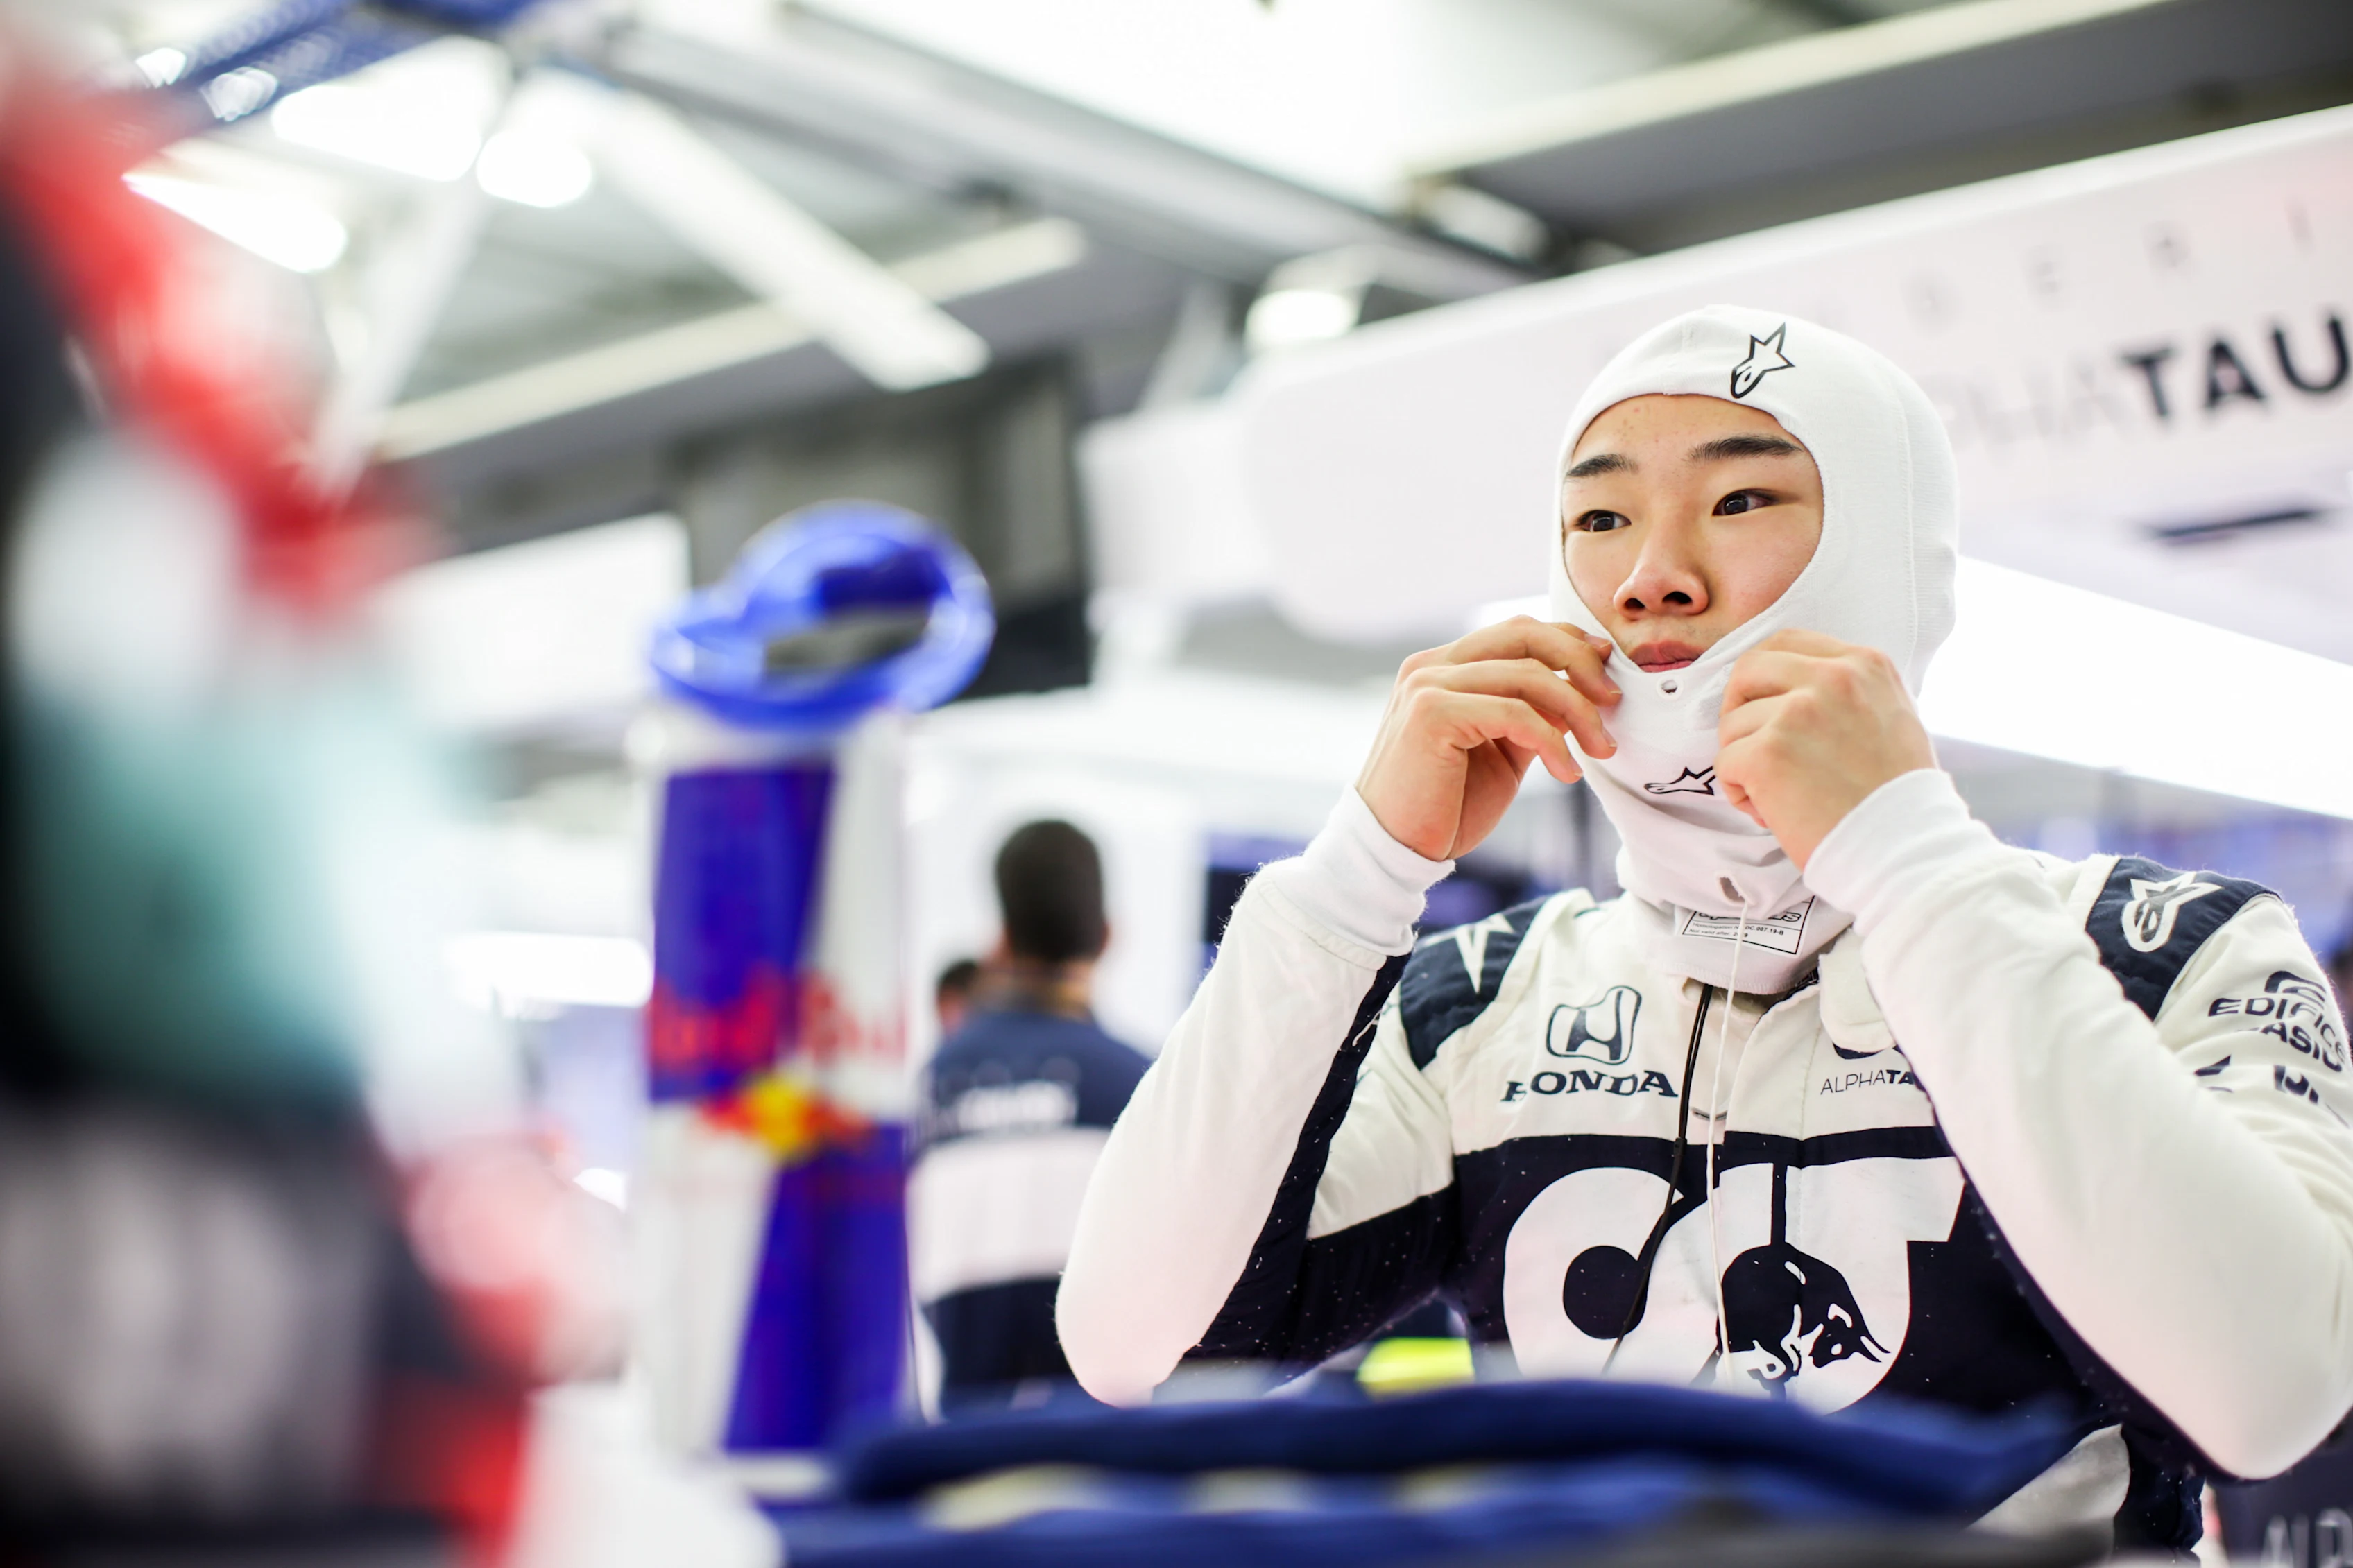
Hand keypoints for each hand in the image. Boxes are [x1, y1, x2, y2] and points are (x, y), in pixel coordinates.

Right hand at [1356, 617, 1619, 861]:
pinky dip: (1551, 741)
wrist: (1392, 851)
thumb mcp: (1500, 752)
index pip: (1517, 631)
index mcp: (1443, 668)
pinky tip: (1566, 772)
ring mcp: (1427, 685)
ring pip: (1527, 674)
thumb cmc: (1444, 808)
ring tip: (1600, 750)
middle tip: (1613, 702)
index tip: (1605, 675)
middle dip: (1581, 663)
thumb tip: (1583, 691)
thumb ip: (1530, 716)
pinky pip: (1514, 712)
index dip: (1569, 644)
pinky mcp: (1431, 714)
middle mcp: (1431, 666)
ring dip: (1578, 711)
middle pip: (1524, 634)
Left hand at [1716, 629, 1936, 869]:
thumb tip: (1794, 691)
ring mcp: (1798, 712)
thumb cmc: (1897, 796)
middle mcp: (1832, 677)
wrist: (1905, 848)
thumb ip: (1847, 694)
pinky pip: (1725, 762)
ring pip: (1733, 723)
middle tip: (1752, 745)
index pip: (1789, 643)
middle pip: (1749, 669)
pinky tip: (1770, 811)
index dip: (1765, 676)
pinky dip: (1738, 791)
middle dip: (1739, 708)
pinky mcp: (1769, 752)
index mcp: (1864, 664)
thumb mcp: (1892, 717)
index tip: (1764, 706)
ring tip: (1778, 793)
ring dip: (1743, 760)